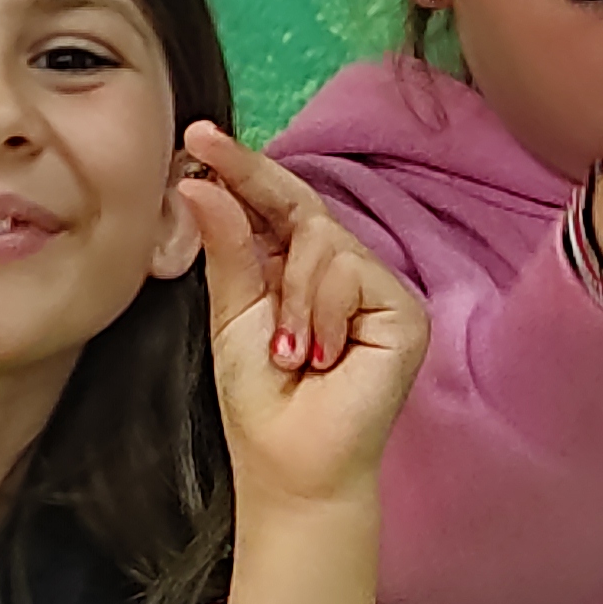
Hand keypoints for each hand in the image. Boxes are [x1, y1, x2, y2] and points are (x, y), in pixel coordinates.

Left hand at [179, 123, 428, 513]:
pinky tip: (322, 358)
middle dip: (269, 248)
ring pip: (327, 242)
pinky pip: (353, 274)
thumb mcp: (232, 314)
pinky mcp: (403, 313)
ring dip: (294, 301)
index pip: (277, 200)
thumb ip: (226, 247)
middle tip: (254, 301)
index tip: (198, 137)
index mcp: (297, 266)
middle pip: (304, 209)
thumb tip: (200, 182)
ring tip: (294, 355)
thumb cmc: (263, 402)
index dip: (242, 166)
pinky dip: (323, 315)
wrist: (292, 466)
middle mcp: (344, 269)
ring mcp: (378, 289)